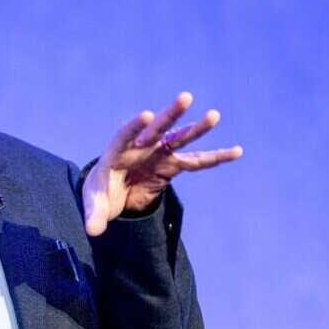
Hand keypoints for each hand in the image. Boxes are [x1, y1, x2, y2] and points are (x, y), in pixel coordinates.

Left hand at [82, 92, 242, 236]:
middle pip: (156, 127)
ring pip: (180, 138)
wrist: (113, 193)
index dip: (135, 125)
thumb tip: (92, 231)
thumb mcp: (94, 204)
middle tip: (186, 97)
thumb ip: (94, 215)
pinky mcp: (172, 165)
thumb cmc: (101, 193)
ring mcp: (158, 153)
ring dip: (196, 128)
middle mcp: (141, 146)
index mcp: (118, 150)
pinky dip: (215, 157)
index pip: (125, 134)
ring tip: (214, 115)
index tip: (146, 115)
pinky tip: (236, 151)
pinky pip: (196, 161)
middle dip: (170, 114)